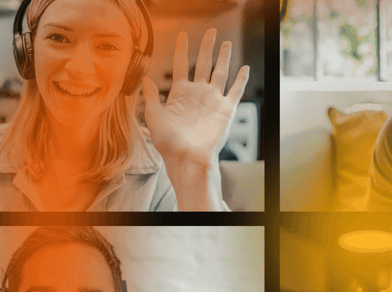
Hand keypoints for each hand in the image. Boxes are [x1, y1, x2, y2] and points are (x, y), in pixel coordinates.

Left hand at [143, 28, 249, 168]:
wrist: (187, 158)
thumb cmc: (169, 143)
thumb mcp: (154, 117)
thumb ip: (151, 97)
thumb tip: (146, 78)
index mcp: (180, 94)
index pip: (181, 65)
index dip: (182, 49)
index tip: (183, 35)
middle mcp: (198, 94)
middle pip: (203, 64)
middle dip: (207, 47)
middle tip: (211, 32)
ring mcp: (213, 101)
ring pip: (221, 73)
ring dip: (224, 58)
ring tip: (226, 43)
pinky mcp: (226, 110)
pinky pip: (236, 91)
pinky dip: (241, 80)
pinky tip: (245, 68)